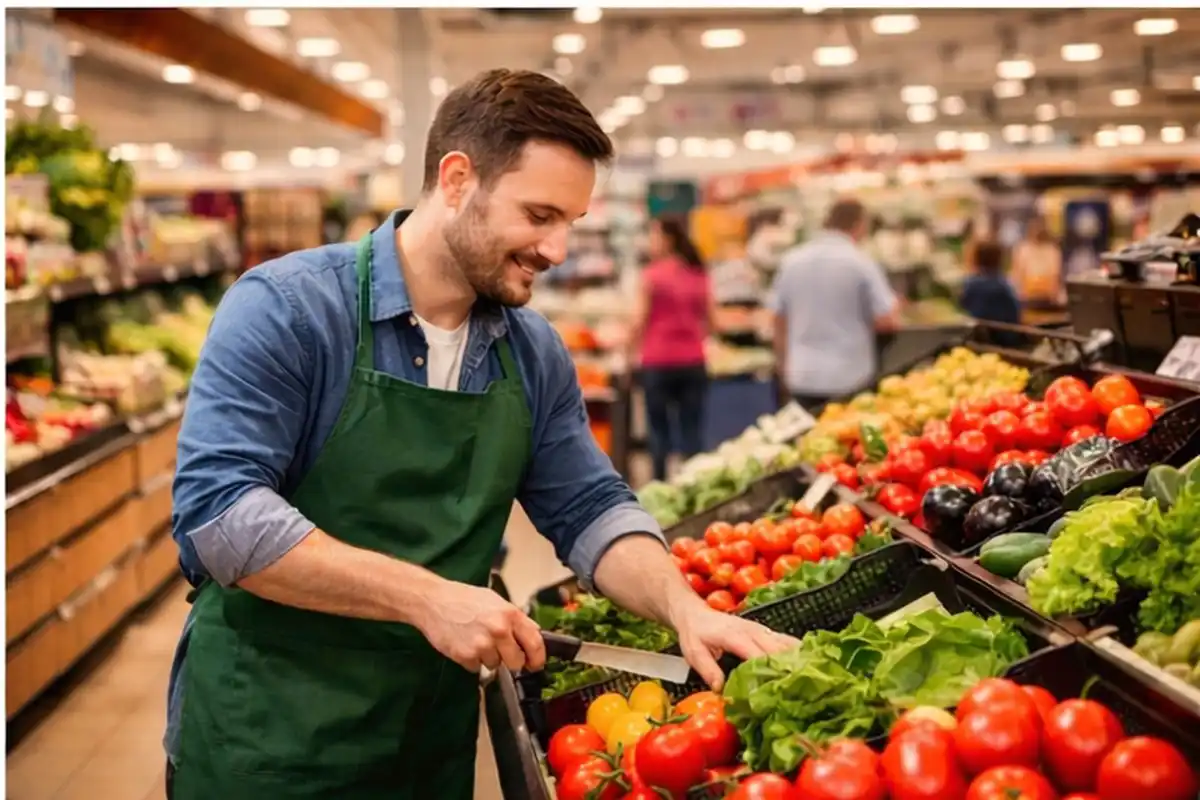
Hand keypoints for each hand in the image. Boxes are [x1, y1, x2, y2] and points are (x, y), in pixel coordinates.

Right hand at [415, 579, 545, 673]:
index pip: (535, 643)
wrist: (433, 601)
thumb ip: (515, 618)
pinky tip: (465, 644)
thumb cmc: (463, 599)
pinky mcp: (466, 656)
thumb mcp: (495, 601)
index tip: (535, 663)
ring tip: (476, 640)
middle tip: (501, 651)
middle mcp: (499, 630)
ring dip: (488, 658)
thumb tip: (533, 632)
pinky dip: (472, 660)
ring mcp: (482, 645)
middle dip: (511, 660)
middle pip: (517, 662)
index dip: (537, 657)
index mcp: (510, 614)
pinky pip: (476, 668)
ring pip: (495, 665)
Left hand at [671, 600, 797, 690]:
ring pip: (787, 643)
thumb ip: (707, 669)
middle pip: (780, 648)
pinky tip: (808, 665)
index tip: (785, 687)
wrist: (695, 613)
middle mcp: (753, 631)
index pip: (758, 654)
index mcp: (735, 636)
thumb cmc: (695, 634)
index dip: (772, 670)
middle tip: (807, 688)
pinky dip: (798, 652)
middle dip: (793, 667)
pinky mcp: (765, 632)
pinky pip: (786, 641)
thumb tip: (721, 689)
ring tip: (813, 679)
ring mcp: (761, 630)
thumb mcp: (694, 652)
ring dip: (800, 659)